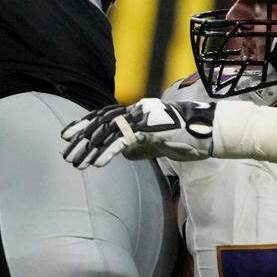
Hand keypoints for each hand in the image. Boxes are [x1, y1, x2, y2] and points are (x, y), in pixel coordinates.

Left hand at [62, 98, 215, 168]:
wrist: (209, 133)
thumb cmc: (185, 137)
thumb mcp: (156, 142)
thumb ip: (138, 145)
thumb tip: (123, 154)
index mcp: (135, 112)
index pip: (102, 115)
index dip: (83, 124)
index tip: (66, 136)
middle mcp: (136, 111)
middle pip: (101, 123)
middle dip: (81, 139)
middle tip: (67, 154)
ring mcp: (143, 119)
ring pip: (109, 132)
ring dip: (91, 149)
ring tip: (78, 164)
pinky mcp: (150, 131)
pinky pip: (124, 141)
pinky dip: (109, 153)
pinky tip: (98, 164)